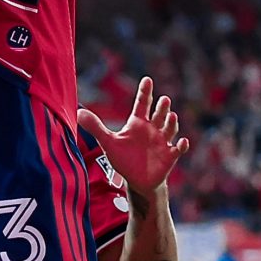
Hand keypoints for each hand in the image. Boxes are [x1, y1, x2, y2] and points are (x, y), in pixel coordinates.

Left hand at [78, 77, 189, 195]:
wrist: (137, 180)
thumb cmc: (124, 158)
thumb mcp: (108, 142)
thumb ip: (95, 127)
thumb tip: (78, 112)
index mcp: (138, 123)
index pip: (142, 103)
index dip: (145, 92)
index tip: (147, 80)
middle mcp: (152, 129)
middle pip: (159, 114)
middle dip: (162, 107)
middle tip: (164, 99)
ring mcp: (163, 142)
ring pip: (169, 129)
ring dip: (171, 123)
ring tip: (171, 116)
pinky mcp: (170, 156)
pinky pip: (178, 149)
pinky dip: (181, 145)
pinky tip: (182, 142)